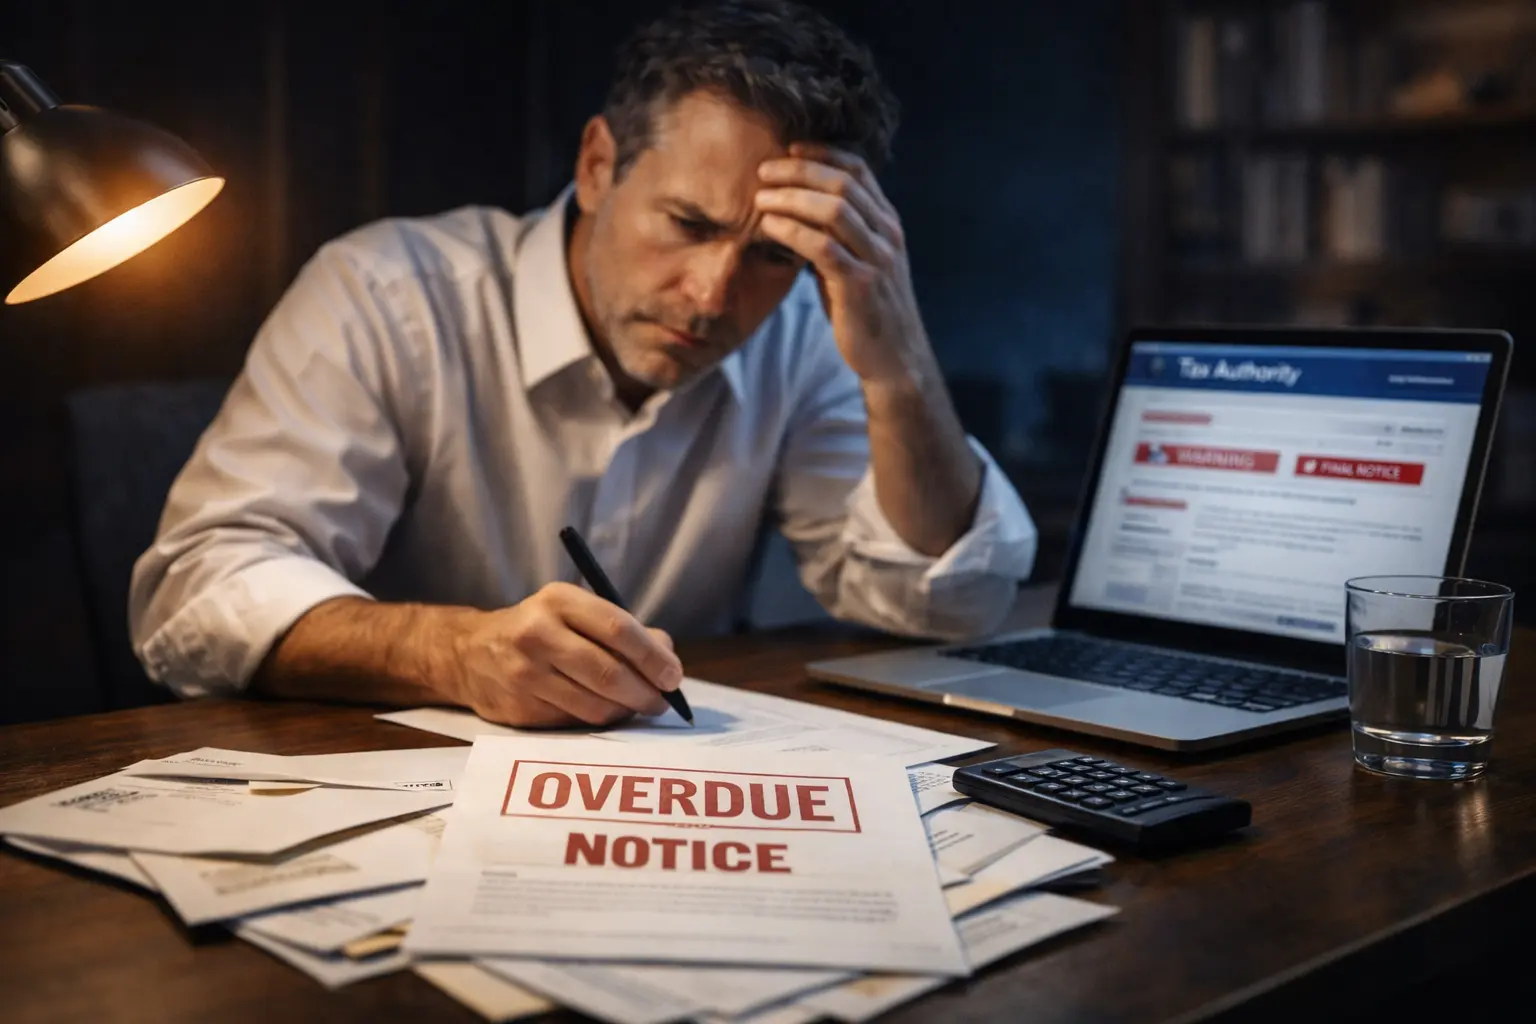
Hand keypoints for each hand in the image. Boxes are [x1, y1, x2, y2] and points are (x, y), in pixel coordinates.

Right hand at [445, 582, 682, 727]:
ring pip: (593, 704)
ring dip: (625, 711)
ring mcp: (524, 673)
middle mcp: (538, 633)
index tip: (674, 676)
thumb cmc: (541, 629)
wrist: (470, 653)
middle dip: (645, 692)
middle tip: (662, 702)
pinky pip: (573, 722)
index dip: (652, 656)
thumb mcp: (576, 612)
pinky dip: (598, 721)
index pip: (617, 628)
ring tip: (637, 707)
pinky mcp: (519, 708)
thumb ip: (624, 629)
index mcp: (559, 600)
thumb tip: (667, 655)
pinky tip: (603, 712)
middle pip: (607, 672)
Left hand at [755, 143, 932, 389]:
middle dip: (799, 171)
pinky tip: (769, 226)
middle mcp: (887, 235)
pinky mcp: (860, 286)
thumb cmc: (866, 309)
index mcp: (888, 223)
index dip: (822, 153)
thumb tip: (796, 210)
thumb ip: (836, 235)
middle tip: (763, 170)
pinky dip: (793, 231)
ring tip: (760, 198)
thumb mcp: (857, 262)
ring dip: (792, 198)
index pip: (858, 171)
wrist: (894, 358)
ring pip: (835, 211)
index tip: (789, 149)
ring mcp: (877, 259)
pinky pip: (823, 248)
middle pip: (843, 184)